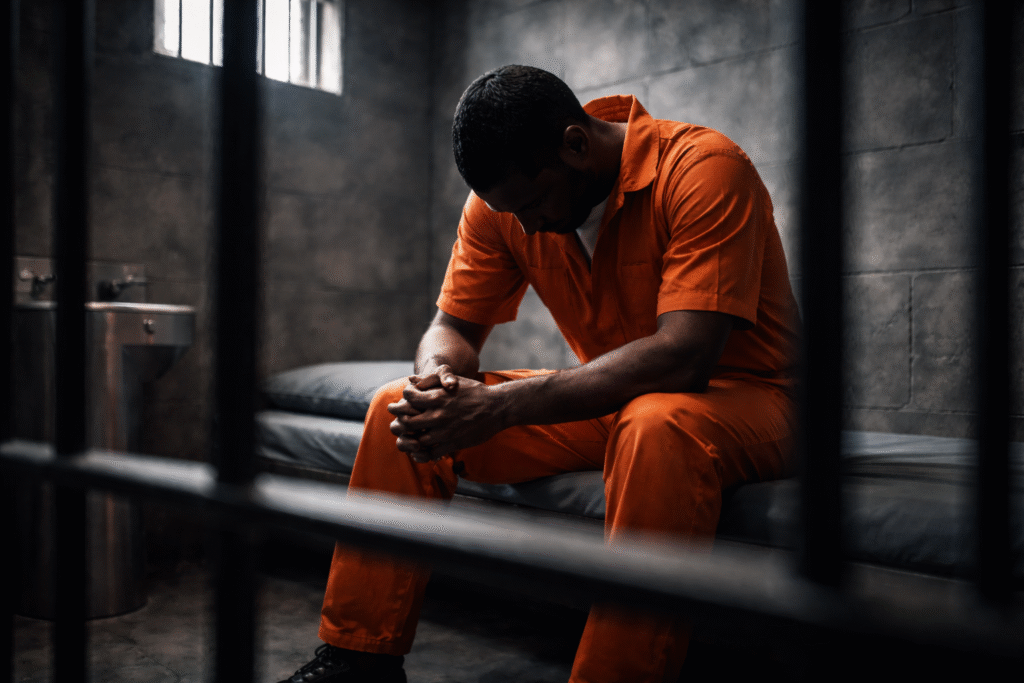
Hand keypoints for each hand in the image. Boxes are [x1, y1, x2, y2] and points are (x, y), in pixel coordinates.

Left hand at [387, 367, 504, 461]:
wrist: (498, 408)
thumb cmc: (475, 392)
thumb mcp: (454, 381)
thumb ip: (431, 380)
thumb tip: (411, 380)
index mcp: (438, 397)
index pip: (409, 397)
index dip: (403, 398)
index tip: (404, 401)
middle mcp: (439, 415)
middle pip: (407, 421)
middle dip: (399, 420)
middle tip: (397, 420)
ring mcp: (445, 431)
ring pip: (416, 439)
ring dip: (410, 438)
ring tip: (408, 436)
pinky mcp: (453, 444)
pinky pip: (431, 453)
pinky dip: (423, 452)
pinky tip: (422, 448)